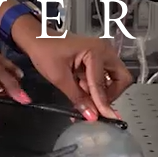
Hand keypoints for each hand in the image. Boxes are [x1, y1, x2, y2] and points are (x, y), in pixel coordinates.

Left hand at [16, 24, 132, 120]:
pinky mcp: (97, 60)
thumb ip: (77, 98)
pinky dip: (94, 87)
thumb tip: (91, 115)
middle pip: (120, 79)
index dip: (102, 102)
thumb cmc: (44, 51)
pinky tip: (80, 89)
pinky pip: (103, 78)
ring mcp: (102, 54)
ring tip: (81, 92)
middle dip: (109, 94)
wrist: (36, 39)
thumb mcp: (59, 78)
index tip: (104, 117)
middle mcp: (104, 50)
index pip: (102, 83)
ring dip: (100, 91)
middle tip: (96, 105)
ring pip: (113, 80)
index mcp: (96, 51)